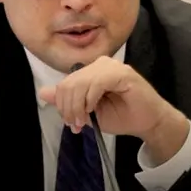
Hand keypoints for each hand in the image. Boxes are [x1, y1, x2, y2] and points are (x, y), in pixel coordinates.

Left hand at [38, 56, 189, 162]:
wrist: (148, 123)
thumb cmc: (122, 116)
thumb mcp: (88, 112)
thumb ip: (67, 101)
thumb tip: (42, 93)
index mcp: (91, 72)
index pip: (65, 83)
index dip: (62, 105)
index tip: (71, 124)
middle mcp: (100, 64)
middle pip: (69, 82)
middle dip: (68, 107)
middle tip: (76, 125)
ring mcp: (112, 66)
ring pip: (80, 82)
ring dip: (78, 105)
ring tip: (84, 121)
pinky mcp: (122, 73)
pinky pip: (96, 82)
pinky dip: (90, 98)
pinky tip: (93, 109)